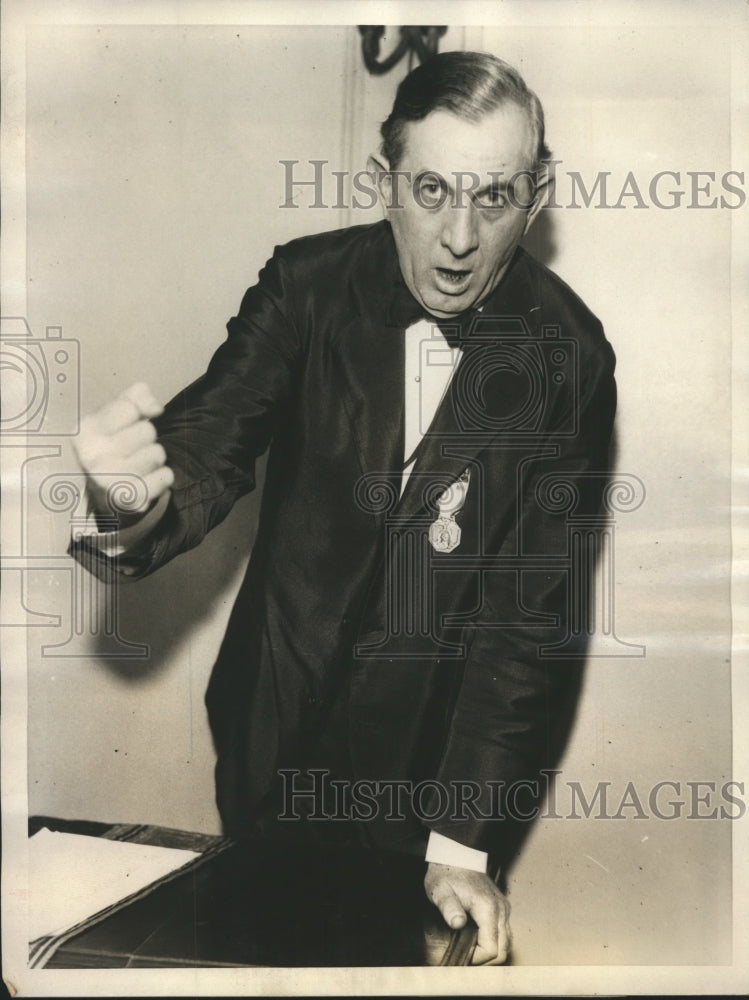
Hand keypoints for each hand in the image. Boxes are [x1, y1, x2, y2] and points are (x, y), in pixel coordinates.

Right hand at [73, 382, 173, 527]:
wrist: (104, 488)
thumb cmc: (113, 442)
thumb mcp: (116, 413)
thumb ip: (137, 397)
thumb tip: (155, 409)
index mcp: (85, 431)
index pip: (130, 407)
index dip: (135, 414)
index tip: (123, 426)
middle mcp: (92, 456)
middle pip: (148, 431)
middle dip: (147, 438)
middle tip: (132, 449)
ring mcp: (109, 480)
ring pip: (158, 453)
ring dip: (154, 458)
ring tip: (138, 464)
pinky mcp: (130, 499)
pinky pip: (166, 477)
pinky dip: (163, 477)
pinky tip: (146, 480)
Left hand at [424, 862, 510, 964]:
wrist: (456, 855)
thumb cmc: (446, 874)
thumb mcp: (440, 891)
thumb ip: (449, 908)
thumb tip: (457, 924)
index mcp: (487, 908)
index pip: (491, 949)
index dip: (477, 959)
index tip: (461, 956)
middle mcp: (501, 909)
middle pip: (503, 950)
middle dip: (485, 960)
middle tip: (466, 959)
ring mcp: (504, 908)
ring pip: (507, 942)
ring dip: (491, 952)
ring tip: (471, 951)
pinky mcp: (502, 907)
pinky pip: (505, 932)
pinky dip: (495, 942)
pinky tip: (479, 941)